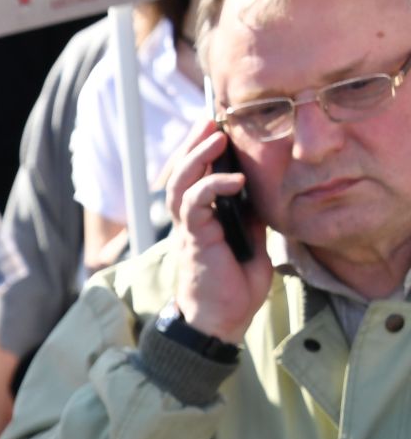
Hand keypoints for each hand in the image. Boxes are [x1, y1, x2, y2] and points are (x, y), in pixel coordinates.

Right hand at [164, 124, 273, 344]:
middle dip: (195, 143)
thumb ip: (249, 214)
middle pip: (182, 172)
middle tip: (211, 118)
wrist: (218, 320)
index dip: (204, 150)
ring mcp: (188, 229)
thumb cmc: (233, 287)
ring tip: (216, 137)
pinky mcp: (192, 239)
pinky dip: (211, 187)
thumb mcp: (252, 240)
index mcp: (203, 218)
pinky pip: (194, 205)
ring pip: (181, 184)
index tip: (220, 125)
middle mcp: (190, 220)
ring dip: (197, 157)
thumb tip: (257, 189)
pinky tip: (233, 179)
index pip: (197, 176)